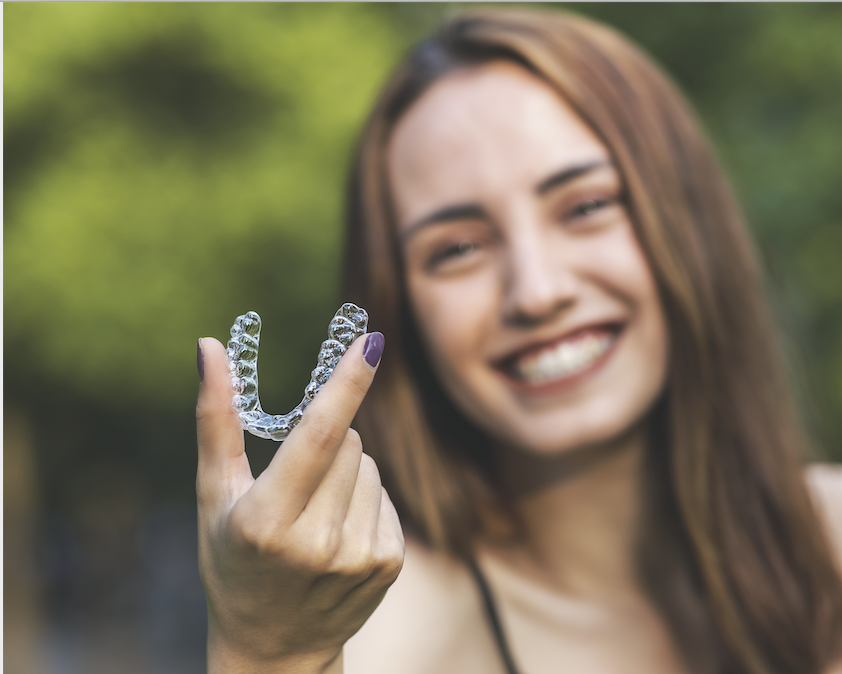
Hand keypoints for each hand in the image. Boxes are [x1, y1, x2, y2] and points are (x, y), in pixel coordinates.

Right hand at [196, 333, 403, 672]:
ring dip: (346, 472)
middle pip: (347, 442)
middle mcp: (316, 542)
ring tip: (314, 515)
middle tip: (296, 482)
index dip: (346, 384)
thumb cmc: (232, 560)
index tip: (371, 341)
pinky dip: (364, 500)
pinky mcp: (389, 563)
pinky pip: (385, 495)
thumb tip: (210, 346)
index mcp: (266, 521)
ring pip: (369, 465)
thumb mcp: (213, 495)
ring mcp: (358, 556)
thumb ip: (216, 419)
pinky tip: (337, 533)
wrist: (273, 646)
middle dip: (326, 441)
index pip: (317, 436)